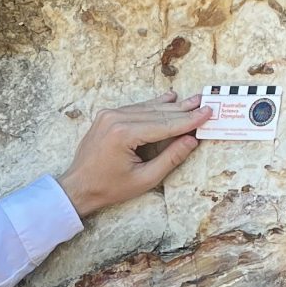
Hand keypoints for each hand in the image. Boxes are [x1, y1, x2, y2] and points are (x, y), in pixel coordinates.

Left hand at [56, 95, 211, 218]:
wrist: (78, 187)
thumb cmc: (109, 188)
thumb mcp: (145, 179)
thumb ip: (170, 158)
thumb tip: (192, 140)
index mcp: (124, 134)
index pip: (164, 125)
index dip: (189, 120)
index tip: (208, 113)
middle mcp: (115, 118)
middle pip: (157, 113)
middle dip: (183, 109)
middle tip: (205, 101)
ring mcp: (109, 115)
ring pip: (148, 108)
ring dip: (171, 106)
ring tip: (193, 100)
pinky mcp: (107, 116)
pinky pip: (136, 109)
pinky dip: (154, 106)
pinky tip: (169, 99)